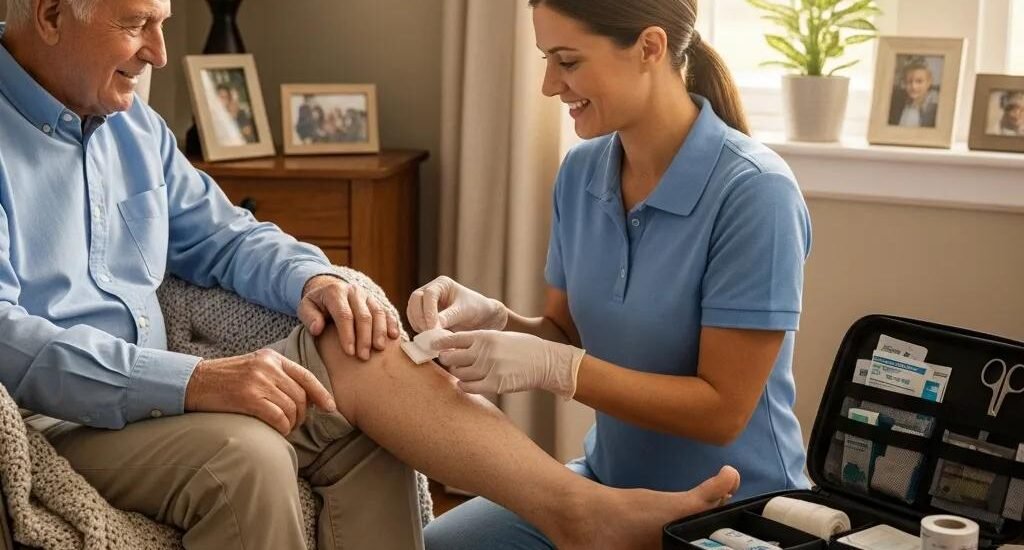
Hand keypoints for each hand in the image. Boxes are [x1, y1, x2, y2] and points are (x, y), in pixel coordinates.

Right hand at [184, 349, 337, 434]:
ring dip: (292, 424)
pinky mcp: (248, 397)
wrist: (193, 382)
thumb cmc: (224, 380)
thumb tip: (304, 398)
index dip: (321, 393)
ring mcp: (258, 381)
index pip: (305, 376)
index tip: (331, 407)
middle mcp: (268, 367)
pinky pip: (278, 418)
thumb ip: (277, 377)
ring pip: (292, 408)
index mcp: (272, 358)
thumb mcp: (254, 369)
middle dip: (303, 414)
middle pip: (300, 395)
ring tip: (284, 428)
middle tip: (294, 424)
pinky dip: (282, 428)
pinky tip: (278, 431)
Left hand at [299, 275, 398, 359]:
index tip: (349, 353)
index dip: (347, 334)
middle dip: (364, 337)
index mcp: (335, 292)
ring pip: (378, 313)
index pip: (344, 314)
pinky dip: (391, 324)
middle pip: (363, 315)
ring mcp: (367, 296)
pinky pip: (386, 312)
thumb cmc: (316, 304)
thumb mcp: (305, 307)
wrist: (329, 290)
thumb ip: (309, 317)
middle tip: (363, 357)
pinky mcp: (376, 302)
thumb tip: (318, 329)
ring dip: (379, 332)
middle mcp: (354, 291)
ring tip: (379, 349)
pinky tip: (394, 337)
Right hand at [406, 276, 507, 332]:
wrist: (481, 317)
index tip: (433, 327)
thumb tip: (432, 328)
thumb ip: (448, 317)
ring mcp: (424, 302)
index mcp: (442, 284)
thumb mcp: (464, 312)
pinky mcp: (423, 314)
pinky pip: (414, 320)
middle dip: (420, 317)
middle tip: (429, 333)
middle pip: (415, 300)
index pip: (428, 294)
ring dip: (418, 324)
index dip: (429, 311)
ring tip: (430, 337)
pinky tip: (429, 337)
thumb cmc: (476, 309)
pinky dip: (419, 329)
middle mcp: (430, 290)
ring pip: (412, 311)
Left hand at [431, 330, 584, 398]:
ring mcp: (489, 368)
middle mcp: (484, 351)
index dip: (439, 343)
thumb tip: (455, 346)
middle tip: (449, 362)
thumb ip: (479, 341)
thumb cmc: (522, 348)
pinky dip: (464, 386)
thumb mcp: (500, 337)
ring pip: (459, 373)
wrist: (544, 361)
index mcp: (485, 336)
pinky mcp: (495, 384)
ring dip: (458, 374)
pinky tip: (467, 383)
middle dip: (447, 360)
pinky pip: (469, 387)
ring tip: (464, 373)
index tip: (431, 347)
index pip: (453, 338)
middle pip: (451, 357)